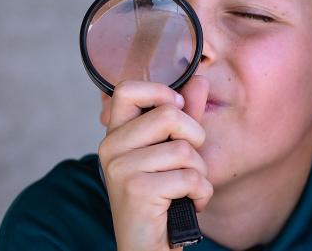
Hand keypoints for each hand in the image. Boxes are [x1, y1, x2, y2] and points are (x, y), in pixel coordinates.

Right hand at [97, 77, 210, 250]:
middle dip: (195, 139)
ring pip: (184, 150)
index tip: (178, 109)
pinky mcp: (136, 190)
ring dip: (199, 173)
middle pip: (169, 114)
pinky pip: (190, 177)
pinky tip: (188, 205)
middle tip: (189, 163)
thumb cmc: (164, 200)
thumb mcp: (174, 153)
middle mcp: (111, 148)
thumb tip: (199, 78)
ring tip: (186, 189)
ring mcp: (120, 169)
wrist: (148, 247)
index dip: (161, 92)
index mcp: (116, 135)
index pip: (128, 89)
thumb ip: (185, 117)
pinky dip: (201, 194)